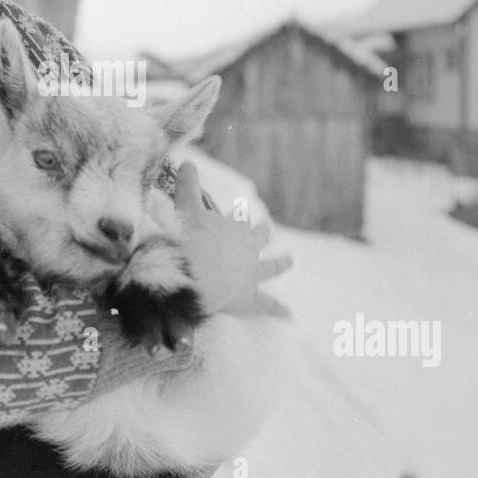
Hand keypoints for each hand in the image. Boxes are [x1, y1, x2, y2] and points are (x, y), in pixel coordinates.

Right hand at [174, 161, 292, 315]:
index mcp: (234, 229)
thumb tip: (188, 162)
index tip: (240, 211)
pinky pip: (267, 305)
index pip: (239, 218)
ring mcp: (251, 274)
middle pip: (258, 237)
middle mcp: (248, 249)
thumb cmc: (192, 244)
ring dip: (280, 263)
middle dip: (262, 233)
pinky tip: (291, 315)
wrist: (199, 278)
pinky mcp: (250, 299)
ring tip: (290, 260)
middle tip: (266, 228)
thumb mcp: (186, 213)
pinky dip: (278, 310)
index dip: (238, 215)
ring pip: (270, 267)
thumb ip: (187, 189)